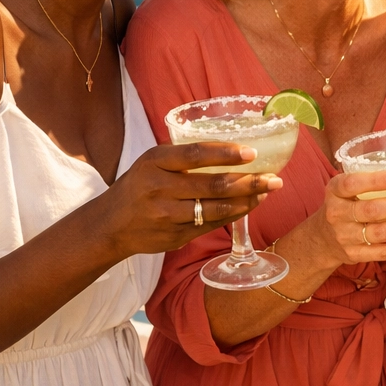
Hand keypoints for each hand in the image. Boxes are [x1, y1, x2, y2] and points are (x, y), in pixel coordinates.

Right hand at [100, 142, 281, 256]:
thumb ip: (185, 155)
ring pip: (216, 210)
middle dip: (249, 182)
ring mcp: (166, 216)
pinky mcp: (174, 237)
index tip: (252, 153)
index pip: (194, 155)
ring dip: (247, 201)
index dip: (225, 154)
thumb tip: (235, 148)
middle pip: (212, 186)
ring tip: (267, 192)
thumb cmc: (140, 185)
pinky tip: (249, 205)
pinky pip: (210, 225)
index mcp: (154, 162)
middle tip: (275, 178)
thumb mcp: (153, 162)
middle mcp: (159, 189)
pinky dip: (234, 215)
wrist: (109, 226)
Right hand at [311, 170, 385, 269]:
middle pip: (371, 210)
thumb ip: (367, 179)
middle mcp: (338, 214)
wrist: (322, 239)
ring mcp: (346, 237)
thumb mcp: (344, 188)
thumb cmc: (343, 205)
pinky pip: (383, 253)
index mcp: (335, 191)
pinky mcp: (355, 255)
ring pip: (380, 233)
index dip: (375, 181)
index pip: (352, 184)